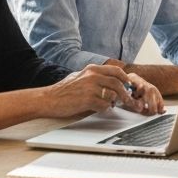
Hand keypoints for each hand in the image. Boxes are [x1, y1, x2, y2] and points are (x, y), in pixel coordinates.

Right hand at [46, 64, 163, 117]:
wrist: (48, 99)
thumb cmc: (64, 90)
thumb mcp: (80, 76)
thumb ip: (96, 77)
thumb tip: (113, 81)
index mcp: (92, 69)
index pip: (116, 71)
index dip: (125, 79)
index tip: (130, 86)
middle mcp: (93, 76)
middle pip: (118, 84)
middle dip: (126, 94)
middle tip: (129, 101)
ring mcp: (90, 88)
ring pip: (113, 95)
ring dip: (114, 102)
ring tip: (110, 105)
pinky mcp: (87, 100)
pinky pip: (104, 105)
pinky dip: (105, 109)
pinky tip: (99, 108)